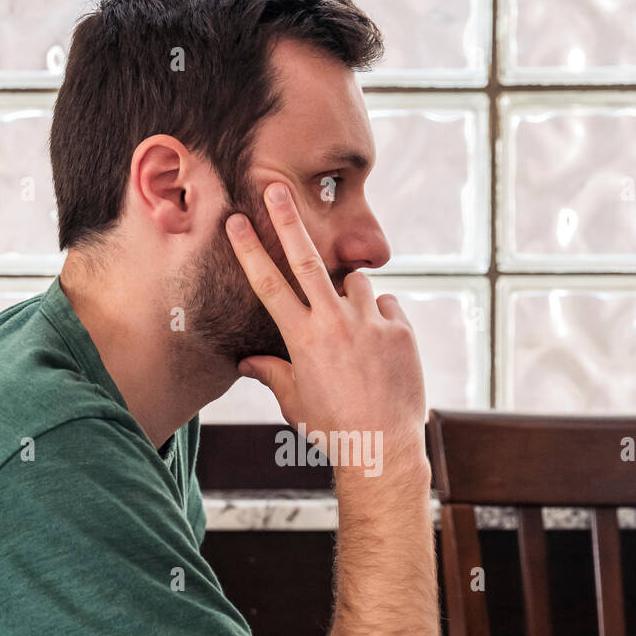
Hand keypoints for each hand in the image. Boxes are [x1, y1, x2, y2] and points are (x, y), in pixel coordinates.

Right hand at [225, 185, 426, 466]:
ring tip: (354, 332)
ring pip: (355, 283)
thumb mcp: (294, 401)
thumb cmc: (332, 428)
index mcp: (302, 339)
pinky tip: (379, 351)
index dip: (250, 250)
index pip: (268, 285)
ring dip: (350, 295)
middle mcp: (335, 323)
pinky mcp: (400, 330)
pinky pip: (385, 308)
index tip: (235, 221)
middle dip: (288, 220)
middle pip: (306, 259)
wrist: (382, 448)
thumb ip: (271, 372)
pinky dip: (379, 320)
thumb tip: (246, 362)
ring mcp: (370, 324)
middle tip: (276, 187)